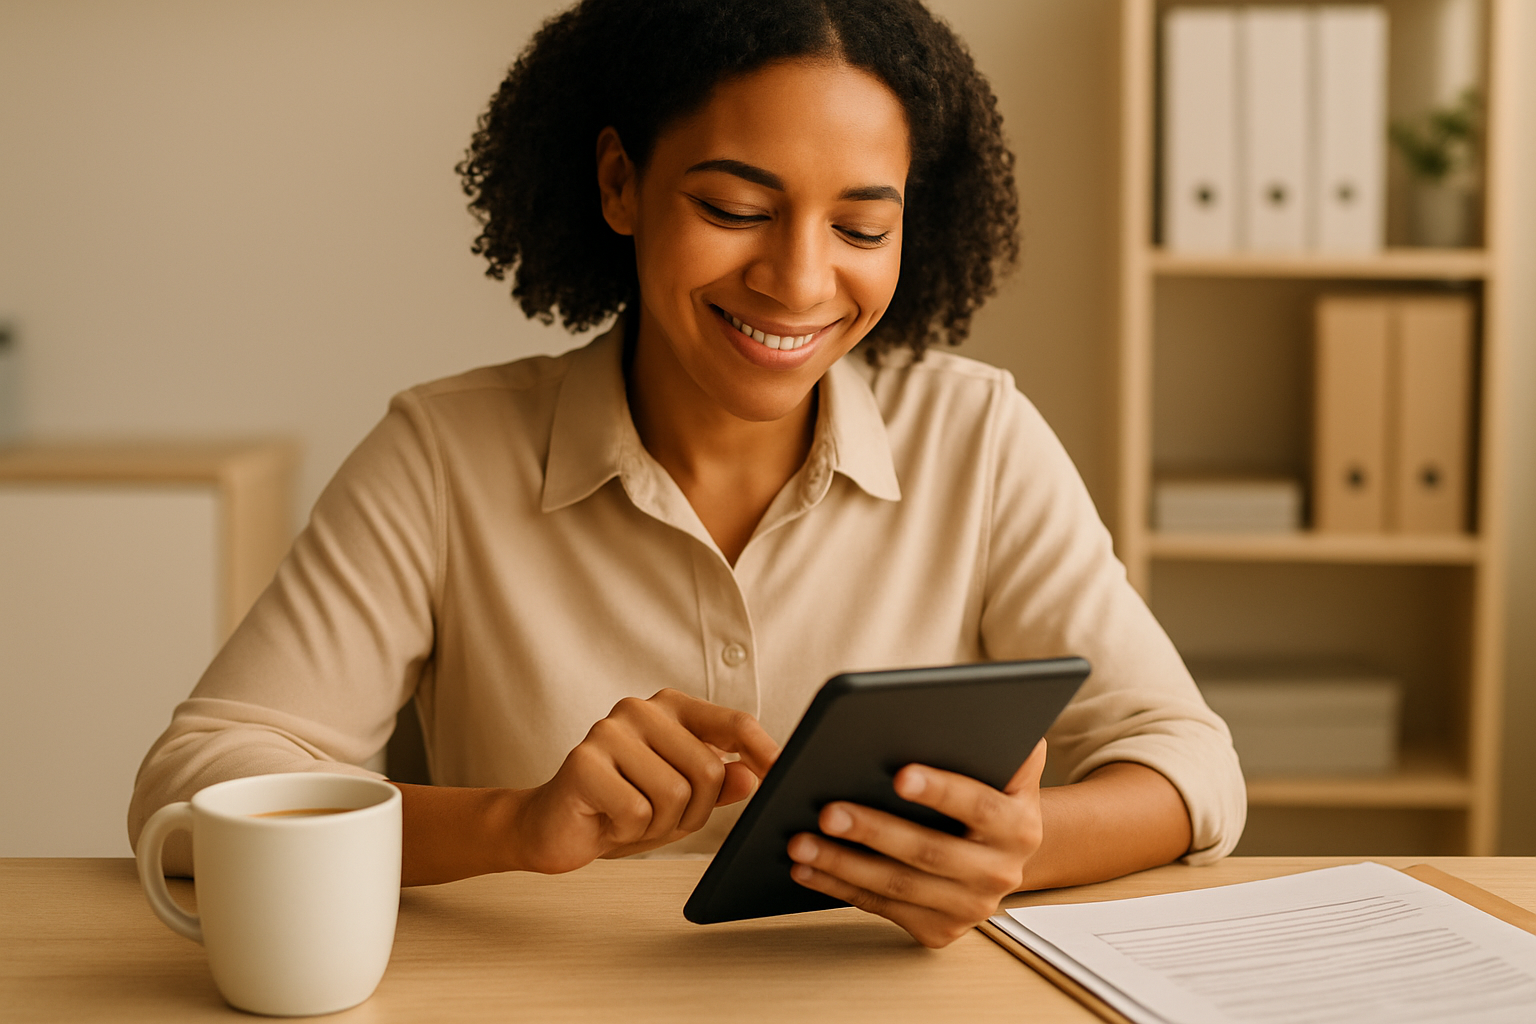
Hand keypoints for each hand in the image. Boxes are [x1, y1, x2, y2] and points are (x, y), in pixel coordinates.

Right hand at [514, 689, 778, 873]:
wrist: (552, 827)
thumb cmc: (621, 808)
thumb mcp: (681, 800)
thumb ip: (717, 784)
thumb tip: (753, 774)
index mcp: (671, 709)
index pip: (734, 722)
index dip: (764, 750)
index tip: (783, 775)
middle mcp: (641, 710)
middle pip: (708, 769)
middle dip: (693, 811)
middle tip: (659, 817)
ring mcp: (610, 731)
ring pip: (675, 794)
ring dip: (659, 824)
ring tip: (631, 817)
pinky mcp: (584, 761)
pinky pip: (638, 811)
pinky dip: (629, 830)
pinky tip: (607, 819)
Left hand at [787, 739, 1047, 947]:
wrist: (1001, 849)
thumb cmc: (987, 789)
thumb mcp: (1004, 761)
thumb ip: (992, 736)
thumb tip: (961, 706)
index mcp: (1019, 824)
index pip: (979, 805)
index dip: (941, 790)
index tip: (899, 775)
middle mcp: (1001, 872)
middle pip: (930, 852)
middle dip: (874, 831)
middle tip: (827, 810)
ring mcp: (970, 907)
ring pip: (899, 886)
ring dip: (844, 865)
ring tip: (800, 842)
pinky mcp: (940, 929)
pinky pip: (882, 908)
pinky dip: (839, 888)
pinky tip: (806, 869)